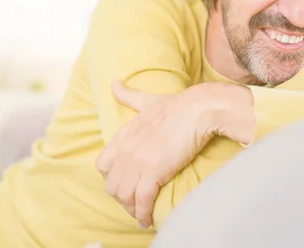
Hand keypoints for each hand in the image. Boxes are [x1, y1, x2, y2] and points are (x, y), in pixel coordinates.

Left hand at [95, 82, 232, 228]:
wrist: (200, 109)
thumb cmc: (178, 105)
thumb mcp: (148, 100)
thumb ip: (129, 96)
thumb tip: (113, 84)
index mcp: (124, 135)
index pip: (103, 165)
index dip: (112, 177)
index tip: (126, 183)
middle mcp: (127, 149)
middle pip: (112, 185)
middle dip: (122, 197)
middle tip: (136, 202)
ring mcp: (138, 161)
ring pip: (123, 196)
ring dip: (132, 208)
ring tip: (142, 213)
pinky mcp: (153, 172)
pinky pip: (141, 200)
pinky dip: (143, 213)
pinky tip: (148, 220)